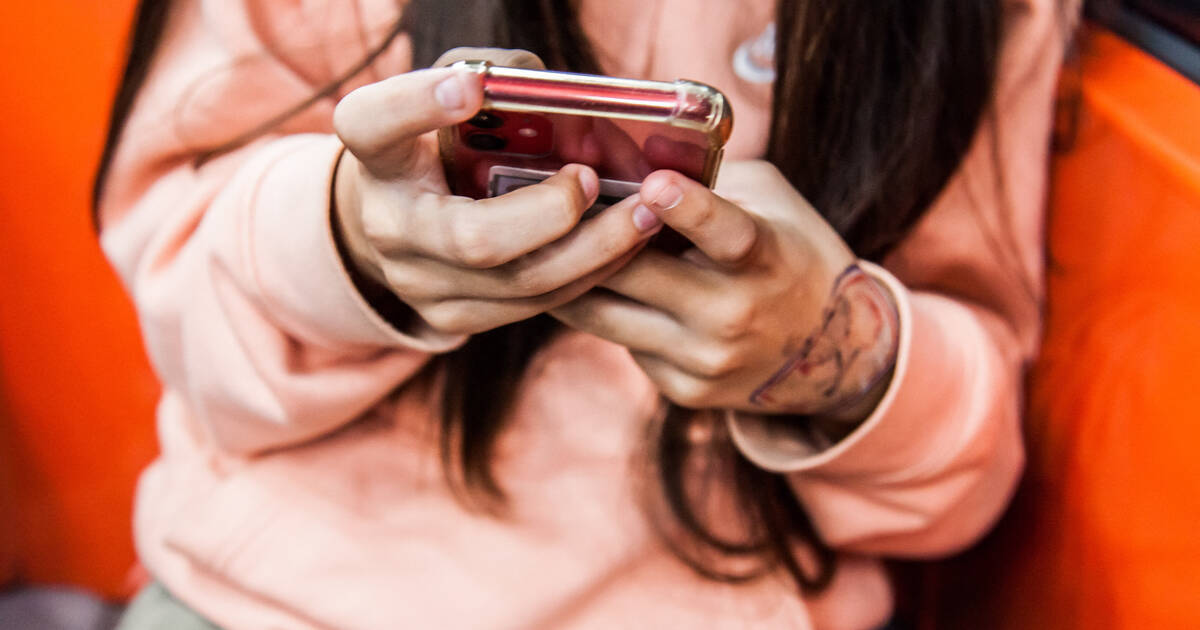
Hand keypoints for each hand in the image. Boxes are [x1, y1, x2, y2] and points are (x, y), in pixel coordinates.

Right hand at [331, 62, 661, 335]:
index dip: (418, 105)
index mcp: (379, 156)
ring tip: (644, 216)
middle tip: (594, 179)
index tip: (470, 87)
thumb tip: (560, 100)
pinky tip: (625, 247)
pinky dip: (589, 275)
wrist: (408, 221)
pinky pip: (534, 306)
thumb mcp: (459, 98)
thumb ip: (499, 81)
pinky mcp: (453, 320)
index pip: (374, 125)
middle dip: (553, 214)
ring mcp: (418, 284)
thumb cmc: (446, 143)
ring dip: (594, 250)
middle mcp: (387, 227)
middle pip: (473, 239)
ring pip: (519, 284)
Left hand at [551, 161, 899, 420]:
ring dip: (568, 278)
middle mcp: (734, 316)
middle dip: (585, 238)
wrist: (831, 350)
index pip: (727, 235)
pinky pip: (623, 343)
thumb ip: (708, 177)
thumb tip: (626, 154)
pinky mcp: (685, 390)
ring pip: (606, 316)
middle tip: (543, 204)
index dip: (690, 210)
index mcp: (765, 258)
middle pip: (635, 275)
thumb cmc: (788, 253)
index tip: (653, 183)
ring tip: (540, 245)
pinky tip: (589, 287)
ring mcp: (706, 360)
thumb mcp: (768, 201)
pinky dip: (603, 312)